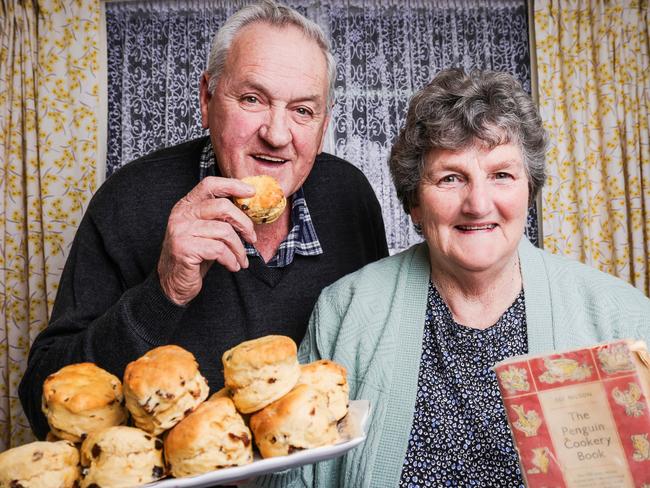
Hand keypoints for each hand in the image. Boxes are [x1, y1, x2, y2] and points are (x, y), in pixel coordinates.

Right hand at [158, 176, 256, 304]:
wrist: (173, 283)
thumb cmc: (195, 255)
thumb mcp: (206, 231)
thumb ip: (219, 217)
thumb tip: (247, 207)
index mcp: (186, 205)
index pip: (210, 184)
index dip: (232, 185)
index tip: (251, 192)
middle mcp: (181, 214)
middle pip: (223, 207)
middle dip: (244, 223)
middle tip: (252, 238)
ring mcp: (181, 231)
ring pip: (224, 231)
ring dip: (239, 249)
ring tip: (241, 260)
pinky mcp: (184, 248)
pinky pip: (219, 249)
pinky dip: (231, 260)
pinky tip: (233, 266)